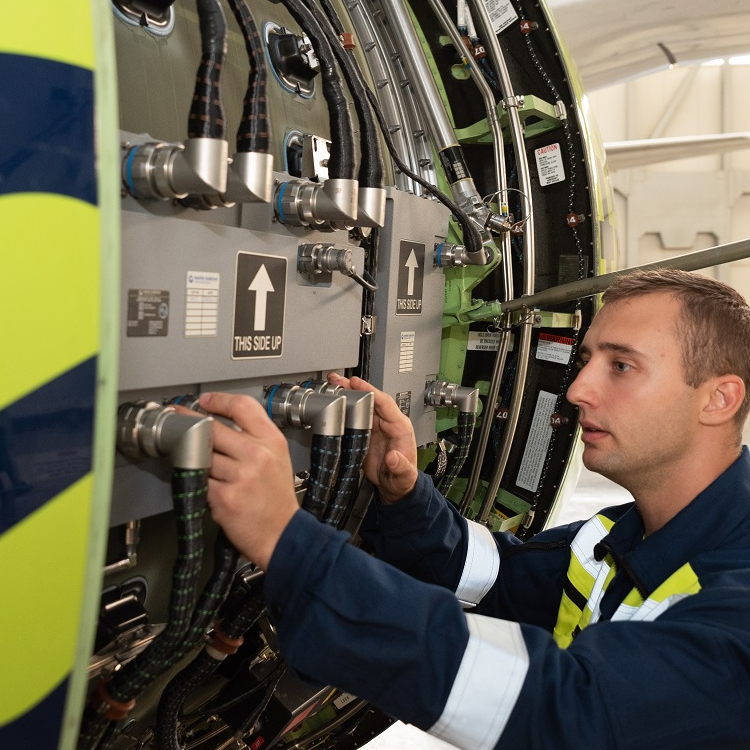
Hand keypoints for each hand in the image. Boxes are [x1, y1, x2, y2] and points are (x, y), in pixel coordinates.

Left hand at [198, 392, 298, 569]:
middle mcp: (257, 455)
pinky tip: (204, 484)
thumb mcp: (277, 457)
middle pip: (213, 428)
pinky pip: (199, 480)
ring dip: (193, 457)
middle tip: (179, 421)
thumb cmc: (276, 497)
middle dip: (190, 423)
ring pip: (201, 455)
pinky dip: (197, 481)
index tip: (203, 401)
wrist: (282, 533)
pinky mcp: (224, 496)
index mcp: (272, 441)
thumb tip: (220, 421)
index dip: (218, 400)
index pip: (242, 406)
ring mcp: (240, 476)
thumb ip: (254, 437)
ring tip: (195, 461)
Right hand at [327, 373, 417, 503]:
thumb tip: (394, 458)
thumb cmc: (402, 478)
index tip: (357, 384)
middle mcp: (387, 423)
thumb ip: (401, 466)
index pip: (385, 403)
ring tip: (332, 384)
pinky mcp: (365, 432)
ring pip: (361, 405)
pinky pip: (354, 416)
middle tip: (338, 379)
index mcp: (399, 427)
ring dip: (347, 394)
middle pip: (370, 399)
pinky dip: (344, 408)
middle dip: (354, 387)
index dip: (370, 391)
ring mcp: (375, 427)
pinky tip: (333, 401)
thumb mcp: (404, 475)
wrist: (394, 486)